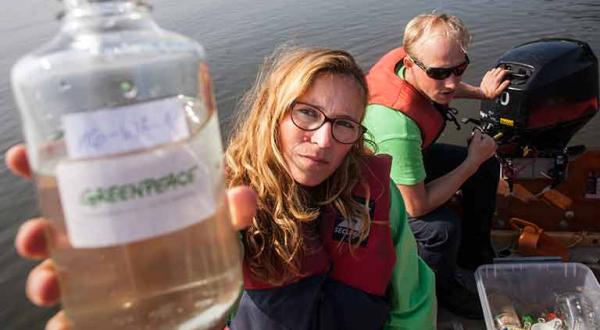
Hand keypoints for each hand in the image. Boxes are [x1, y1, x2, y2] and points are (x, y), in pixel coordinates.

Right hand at [7, 144, 256, 328]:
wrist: (213, 292)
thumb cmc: (205, 245)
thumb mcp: (218, 223)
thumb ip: (229, 211)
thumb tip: (243, 196)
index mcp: (120, 207)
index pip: (72, 181)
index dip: (41, 167)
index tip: (20, 156)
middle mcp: (103, 239)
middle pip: (54, 231)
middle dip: (36, 232)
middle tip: (36, 235)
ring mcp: (102, 276)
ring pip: (57, 275)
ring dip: (43, 280)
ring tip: (49, 285)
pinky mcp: (108, 312)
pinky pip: (76, 318)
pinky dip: (64, 324)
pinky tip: (64, 327)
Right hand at [466, 130, 496, 167]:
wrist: (474, 161)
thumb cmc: (474, 152)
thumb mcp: (474, 139)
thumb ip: (477, 133)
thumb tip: (477, 130)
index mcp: (491, 140)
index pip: (484, 134)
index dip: (477, 136)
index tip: (473, 138)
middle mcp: (494, 145)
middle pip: (485, 139)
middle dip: (479, 140)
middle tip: (473, 142)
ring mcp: (492, 150)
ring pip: (486, 144)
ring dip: (480, 144)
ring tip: (475, 146)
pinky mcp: (490, 154)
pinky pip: (486, 149)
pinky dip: (483, 148)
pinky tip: (478, 150)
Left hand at [480, 67, 509, 98]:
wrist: (482, 94)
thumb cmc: (489, 94)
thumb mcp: (498, 92)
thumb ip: (504, 86)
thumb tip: (508, 81)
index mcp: (497, 80)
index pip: (503, 71)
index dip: (507, 71)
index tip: (509, 72)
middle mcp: (493, 77)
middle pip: (499, 69)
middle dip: (503, 70)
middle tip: (504, 73)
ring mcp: (489, 76)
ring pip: (494, 69)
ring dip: (497, 70)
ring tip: (499, 74)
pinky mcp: (485, 77)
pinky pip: (489, 71)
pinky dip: (492, 72)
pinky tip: (493, 75)